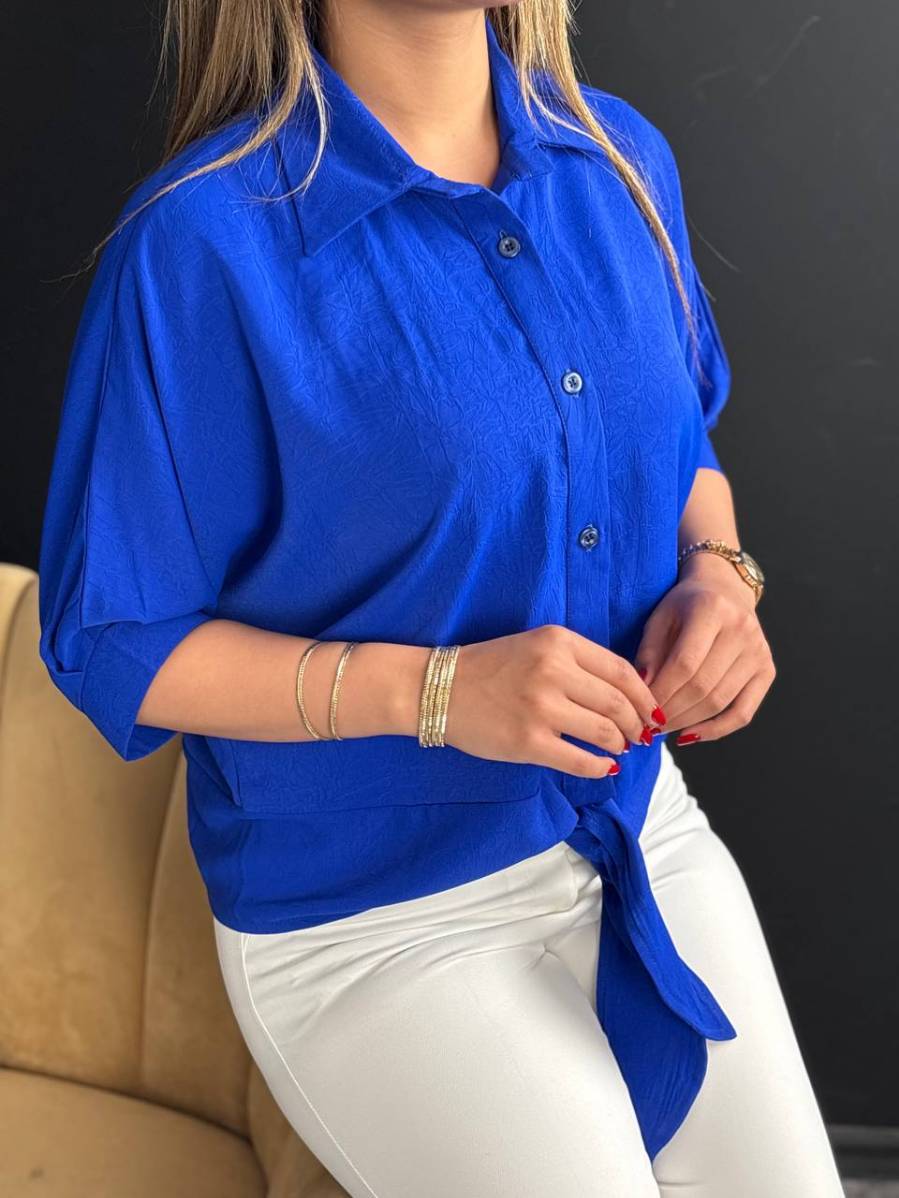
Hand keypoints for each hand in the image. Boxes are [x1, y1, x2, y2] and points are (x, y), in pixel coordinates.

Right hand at [444, 624, 662, 778]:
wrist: (439, 689)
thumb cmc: (490, 667)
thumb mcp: (537, 645)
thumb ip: (578, 663)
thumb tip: (626, 697)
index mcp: (558, 641)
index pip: (621, 671)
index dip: (644, 696)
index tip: (651, 711)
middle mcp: (553, 671)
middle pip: (618, 703)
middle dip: (637, 724)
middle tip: (639, 735)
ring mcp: (541, 707)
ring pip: (604, 732)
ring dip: (620, 745)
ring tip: (620, 748)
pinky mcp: (528, 741)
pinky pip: (580, 760)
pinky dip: (599, 767)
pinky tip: (603, 767)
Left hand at [635, 552, 775, 743]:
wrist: (724, 590)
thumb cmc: (684, 606)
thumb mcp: (659, 618)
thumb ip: (649, 653)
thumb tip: (642, 693)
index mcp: (712, 610)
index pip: (684, 664)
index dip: (660, 692)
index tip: (639, 709)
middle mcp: (742, 629)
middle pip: (702, 686)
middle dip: (670, 712)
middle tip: (646, 726)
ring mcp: (759, 652)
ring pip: (720, 702)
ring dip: (687, 722)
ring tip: (662, 729)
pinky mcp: (767, 670)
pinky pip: (743, 712)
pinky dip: (716, 730)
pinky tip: (690, 735)